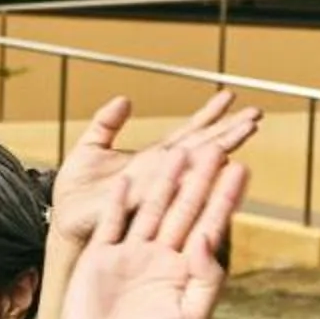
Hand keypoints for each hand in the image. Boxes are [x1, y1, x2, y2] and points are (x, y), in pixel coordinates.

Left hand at [49, 90, 262, 247]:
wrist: (63, 222)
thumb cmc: (76, 193)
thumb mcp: (88, 148)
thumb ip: (105, 124)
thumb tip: (125, 99)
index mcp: (153, 160)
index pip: (188, 134)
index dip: (209, 116)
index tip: (230, 97)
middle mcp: (162, 176)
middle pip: (202, 150)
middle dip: (229, 132)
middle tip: (256, 114)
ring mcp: (156, 192)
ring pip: (195, 169)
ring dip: (221, 151)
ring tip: (245, 132)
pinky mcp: (142, 208)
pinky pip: (170, 191)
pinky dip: (192, 177)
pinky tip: (212, 162)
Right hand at [54, 140, 249, 318]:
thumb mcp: (191, 318)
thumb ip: (206, 278)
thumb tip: (207, 237)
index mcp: (185, 272)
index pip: (210, 226)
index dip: (225, 198)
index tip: (241, 170)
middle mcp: (160, 258)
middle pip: (184, 209)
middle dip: (200, 179)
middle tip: (217, 148)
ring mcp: (129, 255)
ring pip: (150, 209)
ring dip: (164, 181)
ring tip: (179, 150)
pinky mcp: (100, 257)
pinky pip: (111, 223)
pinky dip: (118, 201)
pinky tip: (126, 178)